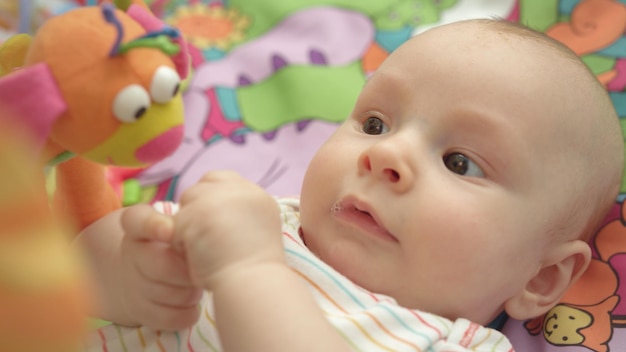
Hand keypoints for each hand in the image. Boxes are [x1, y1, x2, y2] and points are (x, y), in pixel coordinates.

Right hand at [119, 204, 202, 329]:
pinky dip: (188, 312)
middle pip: (161, 265)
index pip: (136, 220)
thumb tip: (209, 217)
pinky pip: (171, 317)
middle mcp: (132, 253)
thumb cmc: (175, 242)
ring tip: (199, 283)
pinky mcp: (141, 311)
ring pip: (169, 294)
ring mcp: (133, 284)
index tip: (171, 230)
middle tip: (203, 268)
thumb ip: (191, 218)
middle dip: (188, 271)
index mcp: (139, 226)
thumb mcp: (179, 224)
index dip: (152, 225)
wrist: (149, 274)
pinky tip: (193, 303)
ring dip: (192, 291)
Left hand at [173, 171, 282, 288]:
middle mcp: (239, 190)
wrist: (253, 282)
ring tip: (205, 251)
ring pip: (186, 205)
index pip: (221, 179)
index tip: (212, 223)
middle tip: (206, 239)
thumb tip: (214, 213)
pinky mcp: (198, 212)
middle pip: (200, 188)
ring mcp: (218, 198)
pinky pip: (176, 225)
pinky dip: (182, 243)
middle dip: (196, 211)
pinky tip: (198, 257)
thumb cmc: (256, 270)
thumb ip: (239, 214)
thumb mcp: (258, 231)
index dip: (211, 199)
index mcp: (257, 195)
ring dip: (188, 227)